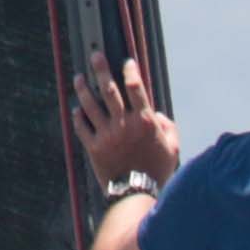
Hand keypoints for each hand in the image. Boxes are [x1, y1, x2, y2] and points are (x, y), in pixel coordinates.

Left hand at [67, 59, 178, 184]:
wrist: (137, 192)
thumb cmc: (157, 170)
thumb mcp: (173, 148)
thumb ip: (168, 127)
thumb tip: (156, 113)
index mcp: (144, 121)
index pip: (135, 87)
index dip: (130, 71)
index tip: (127, 62)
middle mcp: (123, 124)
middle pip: (109, 90)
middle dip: (100, 70)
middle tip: (95, 57)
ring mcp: (106, 134)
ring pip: (90, 105)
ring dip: (83, 89)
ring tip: (79, 78)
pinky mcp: (93, 147)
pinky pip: (81, 127)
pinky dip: (78, 116)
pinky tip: (76, 109)